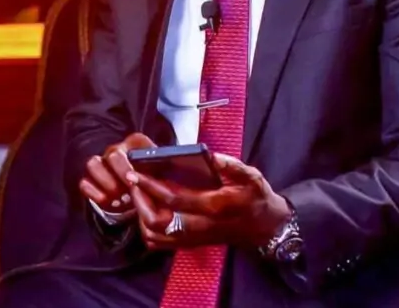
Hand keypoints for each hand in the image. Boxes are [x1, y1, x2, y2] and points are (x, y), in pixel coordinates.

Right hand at [79, 133, 155, 214]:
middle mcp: (117, 149)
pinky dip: (96, 195)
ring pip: (93, 164)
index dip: (128, 165)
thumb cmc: (154, 181)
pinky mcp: (92, 179)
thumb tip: (149, 183)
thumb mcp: (163, 176)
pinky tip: (111, 204)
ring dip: (106, 184)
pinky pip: (85, 183)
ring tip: (120, 200)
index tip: (132, 182)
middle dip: (119, 176)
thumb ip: (159, 175)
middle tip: (127, 194)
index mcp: (136, 143)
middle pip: (111, 155)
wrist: (143, 194)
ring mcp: (102, 162)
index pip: (129, 144)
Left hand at [127, 153, 291, 249]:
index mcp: (213, 207)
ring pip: (156, 236)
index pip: (174, 200)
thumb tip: (209, 155)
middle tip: (132, 182)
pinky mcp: (191, 243)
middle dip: (139, 202)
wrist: (266, 227)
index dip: (151, 187)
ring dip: (140, 215)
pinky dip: (147, 228)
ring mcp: (194, 238)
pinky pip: (161, 243)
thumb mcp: (252, 176)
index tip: (135, 174)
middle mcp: (200, 226)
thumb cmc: (257, 198)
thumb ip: (230, 165)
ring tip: (137, 193)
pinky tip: (146, 209)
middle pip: (158, 222)